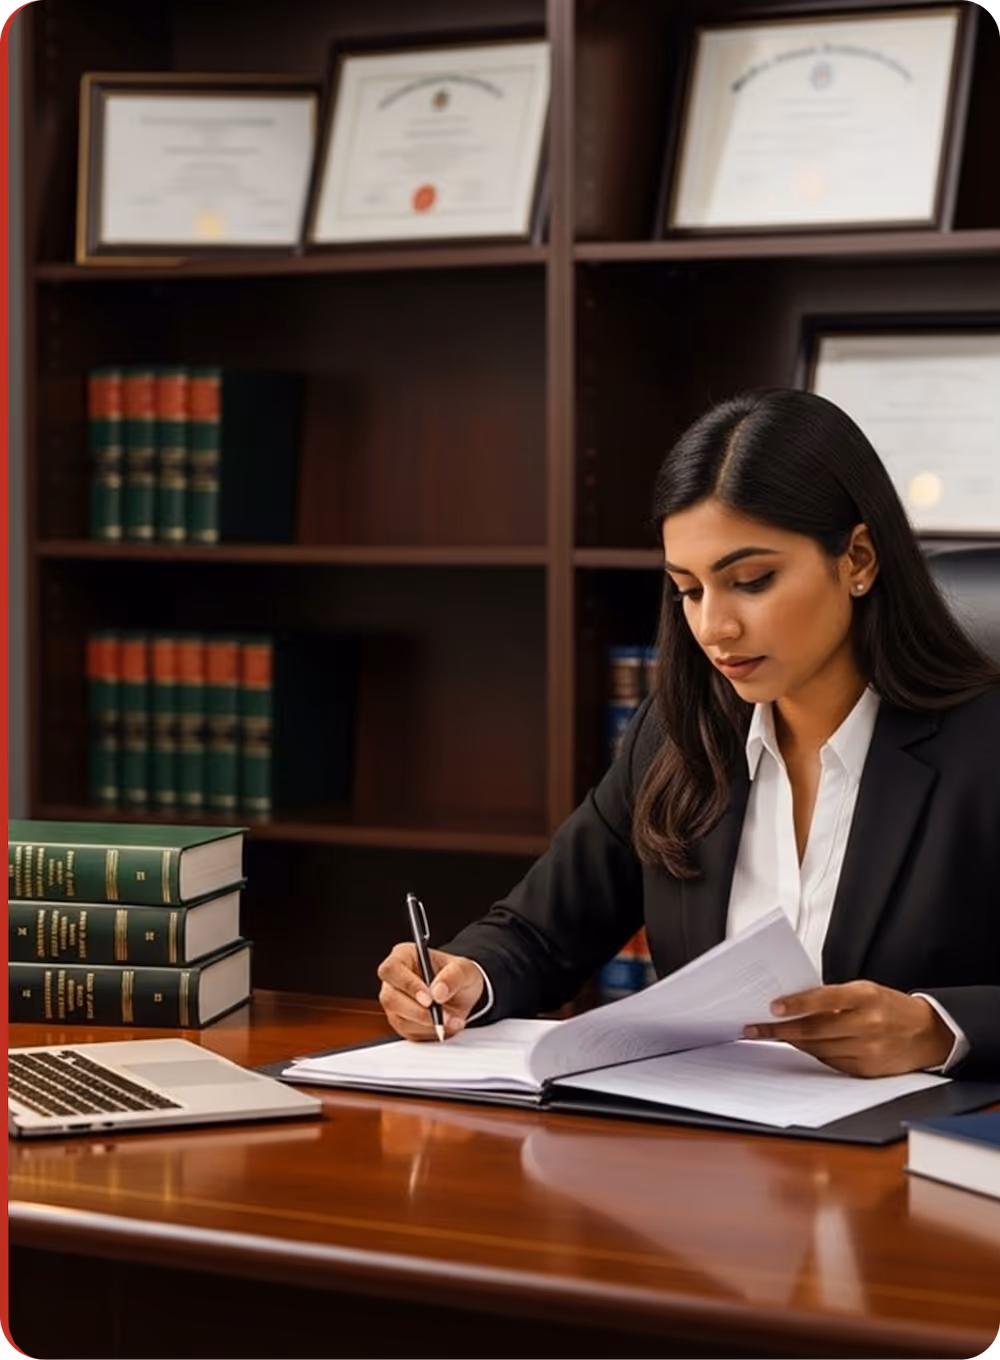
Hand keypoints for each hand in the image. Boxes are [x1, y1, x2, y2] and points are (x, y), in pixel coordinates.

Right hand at [377, 944, 485, 1042]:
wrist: (463, 994)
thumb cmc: (458, 975)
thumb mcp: (464, 969)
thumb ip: (453, 977)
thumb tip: (437, 992)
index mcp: (404, 957)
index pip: (392, 969)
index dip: (407, 985)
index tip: (429, 998)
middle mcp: (394, 980)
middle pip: (391, 998)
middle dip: (418, 1011)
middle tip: (442, 1015)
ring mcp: (395, 1003)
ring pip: (399, 1019)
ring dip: (427, 1024)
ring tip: (452, 1020)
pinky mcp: (402, 1022)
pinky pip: (409, 1033)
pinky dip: (430, 1033)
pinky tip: (446, 1026)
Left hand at [743, 980, 953, 1076]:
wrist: (927, 1033)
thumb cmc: (890, 1007)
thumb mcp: (865, 990)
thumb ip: (833, 997)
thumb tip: (795, 1003)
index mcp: (866, 997)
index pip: (825, 999)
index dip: (797, 1004)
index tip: (773, 1007)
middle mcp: (868, 1024)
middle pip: (816, 1029)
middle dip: (781, 1029)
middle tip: (756, 1027)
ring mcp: (868, 1050)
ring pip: (819, 1048)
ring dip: (792, 1042)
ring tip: (771, 1035)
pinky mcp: (867, 1070)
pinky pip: (830, 1062)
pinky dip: (813, 1054)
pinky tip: (799, 1046)